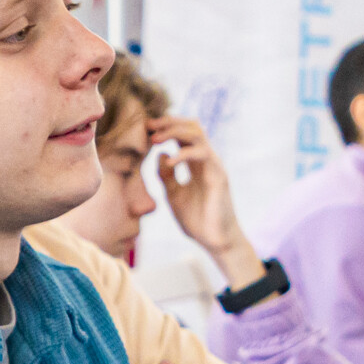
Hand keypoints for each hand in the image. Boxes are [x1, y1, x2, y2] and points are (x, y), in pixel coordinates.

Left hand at [145, 117, 265, 288]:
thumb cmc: (197, 220)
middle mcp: (206, 160)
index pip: (183, 134)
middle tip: (148, 126)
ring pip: (198, 134)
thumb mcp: (174, 195)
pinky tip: (169, 162)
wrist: (215, 241)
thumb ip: (166, 176)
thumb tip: (161, 153)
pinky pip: (202, 154)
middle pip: (192, 127)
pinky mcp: (218, 176)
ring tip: (155, 139)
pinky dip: (184, 154)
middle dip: (169, 122)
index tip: (145, 129)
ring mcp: (214, 166)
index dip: (165, 127)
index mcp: (195, 164)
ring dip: (174, 132)